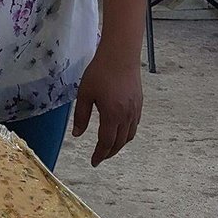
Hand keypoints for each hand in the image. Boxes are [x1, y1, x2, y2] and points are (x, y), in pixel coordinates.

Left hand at [72, 47, 142, 165]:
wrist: (120, 55)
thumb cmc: (100, 72)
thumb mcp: (84, 94)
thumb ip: (81, 116)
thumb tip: (78, 135)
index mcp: (112, 115)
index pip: (106, 142)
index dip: (100, 154)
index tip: (94, 162)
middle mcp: (127, 116)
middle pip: (119, 142)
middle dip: (109, 152)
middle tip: (100, 157)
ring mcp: (135, 110)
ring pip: (129, 135)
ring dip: (119, 144)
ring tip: (109, 147)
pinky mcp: (139, 103)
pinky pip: (135, 125)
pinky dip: (127, 133)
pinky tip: (119, 131)